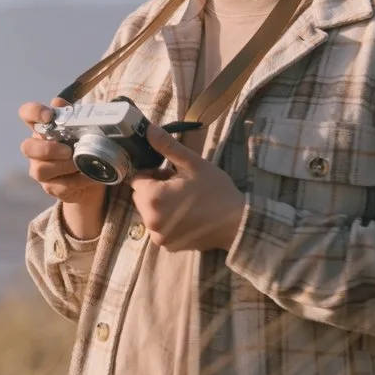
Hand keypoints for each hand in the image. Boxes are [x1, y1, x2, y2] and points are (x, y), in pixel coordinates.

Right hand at [19, 98, 102, 204]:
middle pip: (27, 147)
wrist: (92, 174)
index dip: (33, 112)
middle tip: (68, 150)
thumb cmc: (83, 145)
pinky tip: (89, 176)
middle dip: (47, 149)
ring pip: (40, 170)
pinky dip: (77, 181)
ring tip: (80, 164)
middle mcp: (36, 149)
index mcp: (42, 128)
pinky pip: (59, 186)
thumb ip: (71, 113)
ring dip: (63, 167)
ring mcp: (40, 169)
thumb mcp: (82, 127)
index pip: (26, 113)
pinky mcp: (50, 187)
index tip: (49, 116)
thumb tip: (58, 101)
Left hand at [130, 123, 247, 251]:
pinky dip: (167, 220)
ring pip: (149, 212)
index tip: (171, 172)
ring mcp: (159, 236)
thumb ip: (167, 146)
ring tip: (185, 200)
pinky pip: (159, 227)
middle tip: (179, 184)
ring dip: (160, 204)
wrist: (237, 223)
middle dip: (155, 188)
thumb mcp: (193, 164)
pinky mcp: (168, 246)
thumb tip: (148, 128)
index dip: (152, 172)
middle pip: (140, 196)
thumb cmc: (216, 191)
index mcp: (153, 198)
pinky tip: (187, 215)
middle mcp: (150, 220)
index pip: (137, 179)